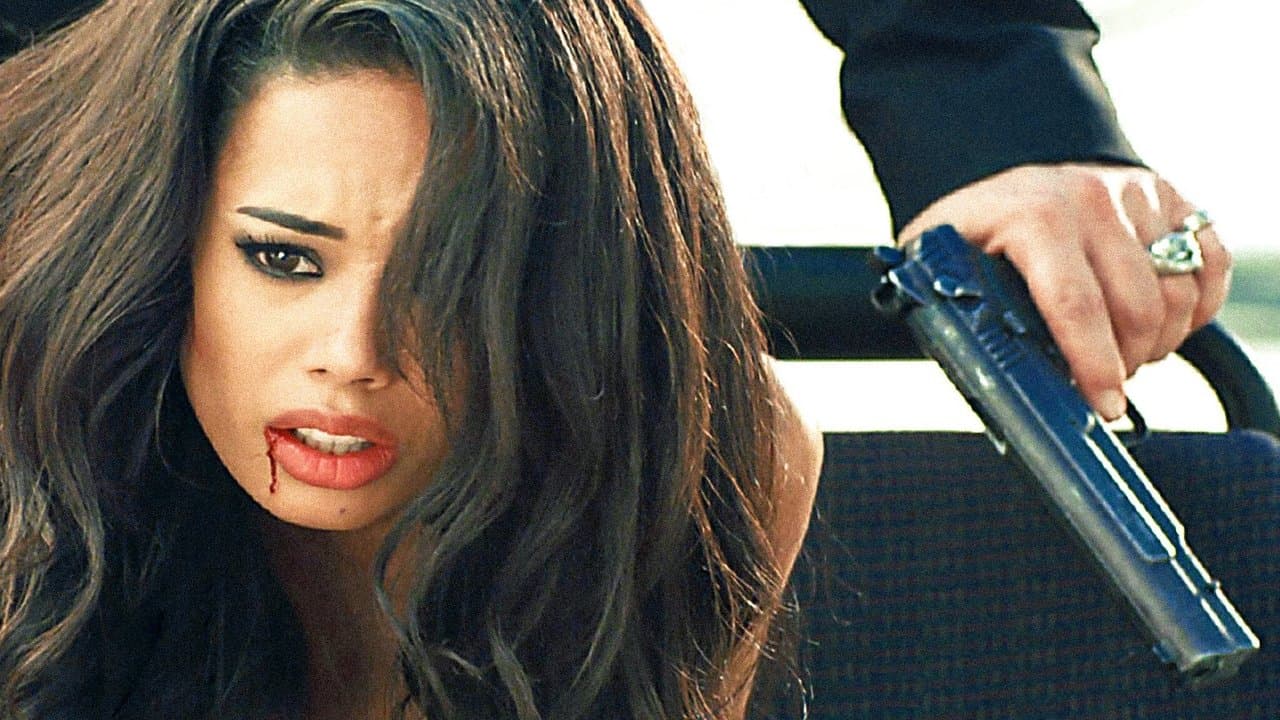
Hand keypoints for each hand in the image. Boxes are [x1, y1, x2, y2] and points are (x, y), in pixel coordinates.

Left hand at [897, 163, 1230, 420]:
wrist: (1006, 186)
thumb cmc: (972, 240)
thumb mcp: (943, 270)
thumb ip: (957, 313)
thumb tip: (985, 373)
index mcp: (1033, 216)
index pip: (1075, 304)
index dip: (1094, 366)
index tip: (1103, 407)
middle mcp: (1091, 196)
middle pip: (1137, 308)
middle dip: (1125, 362)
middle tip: (1103, 384)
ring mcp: (1137, 193)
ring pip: (1180, 293)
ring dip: (1159, 341)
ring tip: (1124, 354)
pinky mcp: (1171, 197)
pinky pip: (1212, 266)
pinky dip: (1198, 309)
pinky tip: (1161, 326)